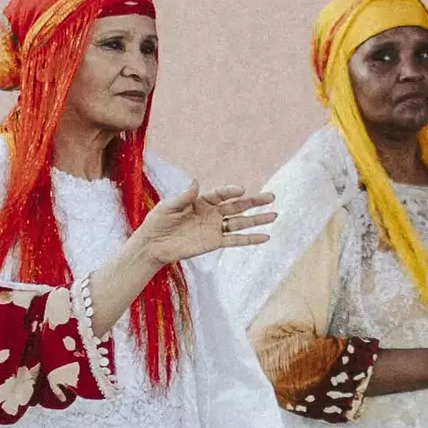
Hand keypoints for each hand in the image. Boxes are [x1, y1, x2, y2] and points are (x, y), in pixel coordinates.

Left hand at [131, 184, 274, 267]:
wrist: (153, 245)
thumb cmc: (158, 222)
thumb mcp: (169, 207)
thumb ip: (184, 197)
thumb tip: (195, 182)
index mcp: (201, 201)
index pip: (220, 194)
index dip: (230, 191)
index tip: (240, 190)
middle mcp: (211, 213)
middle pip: (237, 206)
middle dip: (254, 201)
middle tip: (270, 197)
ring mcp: (214, 228)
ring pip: (240, 222)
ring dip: (257, 219)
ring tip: (274, 215)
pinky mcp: (214, 243)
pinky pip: (235, 240)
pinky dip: (249, 239)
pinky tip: (265, 237)